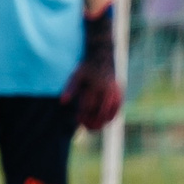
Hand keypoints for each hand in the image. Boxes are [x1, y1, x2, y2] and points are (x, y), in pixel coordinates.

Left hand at [60, 5, 123, 131]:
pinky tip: (105, 121)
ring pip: (111, 112)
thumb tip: (62, 102)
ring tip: (95, 127)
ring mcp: (116, 92)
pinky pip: (117, 109)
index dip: (83, 116)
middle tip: (86, 127)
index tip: (78, 120)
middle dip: (93, 122)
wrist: (103, 56)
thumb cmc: (87, 67)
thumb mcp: (76, 75)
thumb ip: (71, 89)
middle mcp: (107, 89)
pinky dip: (111, 116)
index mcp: (95, 85)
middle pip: (100, 112)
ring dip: (103, 121)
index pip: (89, 106)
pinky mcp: (121, 93)